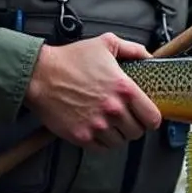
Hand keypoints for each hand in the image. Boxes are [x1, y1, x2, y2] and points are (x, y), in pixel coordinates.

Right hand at [24, 33, 160, 150]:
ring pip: (120, 142)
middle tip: (126, 118)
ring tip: (110, 123)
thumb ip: (132, 49)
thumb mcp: (106, 43)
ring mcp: (97, 125)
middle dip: (134, 125)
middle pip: (137, 132)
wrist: (39, 75)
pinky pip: (101, 148)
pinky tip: (97, 129)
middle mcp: (114, 109)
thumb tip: (148, 57)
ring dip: (117, 134)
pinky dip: (102, 142)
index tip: (146, 116)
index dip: (151, 118)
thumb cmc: (70, 59)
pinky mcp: (81, 136)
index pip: (152, 117)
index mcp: (124, 88)